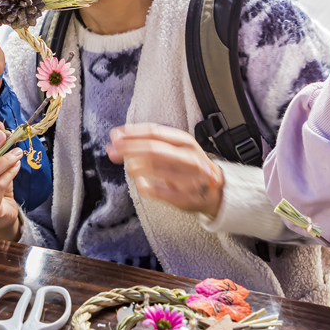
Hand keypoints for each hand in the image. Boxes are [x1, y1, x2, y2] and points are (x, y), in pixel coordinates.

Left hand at [106, 123, 222, 215]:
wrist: (216, 189)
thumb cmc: (188, 165)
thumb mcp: (177, 147)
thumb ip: (150, 142)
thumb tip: (117, 137)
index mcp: (185, 141)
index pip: (155, 132)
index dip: (132, 133)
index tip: (115, 136)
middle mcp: (189, 157)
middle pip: (154, 149)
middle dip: (130, 149)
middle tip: (113, 151)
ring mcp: (189, 178)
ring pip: (158, 169)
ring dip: (137, 167)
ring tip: (128, 168)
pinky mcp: (186, 197)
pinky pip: (162, 193)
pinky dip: (147, 188)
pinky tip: (140, 184)